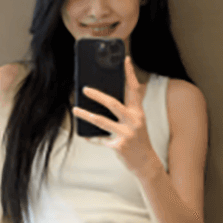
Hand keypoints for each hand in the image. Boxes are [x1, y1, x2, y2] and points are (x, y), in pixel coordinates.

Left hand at [72, 56, 158, 176]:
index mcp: (138, 112)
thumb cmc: (138, 141)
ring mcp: (127, 133)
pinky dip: (91, 137)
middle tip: (85, 89)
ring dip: (86, 115)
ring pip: (102, 121)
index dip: (130, 74)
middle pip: (113, 103)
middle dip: (97, 95)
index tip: (125, 59)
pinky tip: (84, 135)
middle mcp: (134, 121)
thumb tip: (105, 100)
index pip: (134, 89)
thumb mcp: (136, 123)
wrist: (146, 163)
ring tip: (75, 110)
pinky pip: (100, 139)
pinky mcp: (119, 145)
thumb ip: (125, 112)